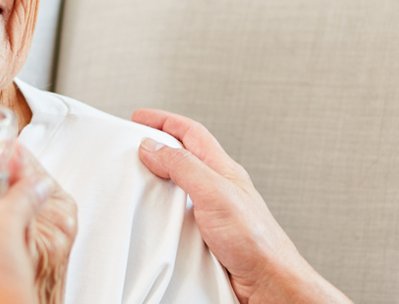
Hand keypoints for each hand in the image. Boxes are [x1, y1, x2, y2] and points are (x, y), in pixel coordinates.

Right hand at [133, 109, 351, 303]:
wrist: (268, 282)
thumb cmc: (255, 240)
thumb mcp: (215, 193)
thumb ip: (184, 167)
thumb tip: (152, 146)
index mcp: (223, 170)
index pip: (190, 133)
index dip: (163, 121)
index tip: (138, 117)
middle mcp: (218, 188)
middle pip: (184, 157)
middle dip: (157, 147)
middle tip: (130, 146)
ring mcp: (212, 212)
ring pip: (179, 187)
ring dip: (157, 181)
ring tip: (134, 180)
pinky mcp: (206, 237)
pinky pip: (178, 216)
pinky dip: (160, 212)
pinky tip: (150, 219)